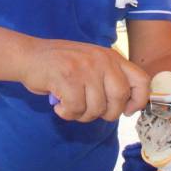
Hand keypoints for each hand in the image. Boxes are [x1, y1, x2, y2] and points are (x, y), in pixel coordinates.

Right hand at [20, 39, 149, 121]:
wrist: (29, 55)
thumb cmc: (61, 64)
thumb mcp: (92, 63)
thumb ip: (111, 78)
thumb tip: (130, 106)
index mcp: (112, 57)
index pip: (141, 80)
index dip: (139, 100)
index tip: (127, 111)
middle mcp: (102, 60)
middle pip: (119, 99)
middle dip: (106, 113)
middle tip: (90, 111)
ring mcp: (85, 67)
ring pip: (96, 108)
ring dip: (82, 115)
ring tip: (70, 105)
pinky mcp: (68, 78)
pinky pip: (76, 109)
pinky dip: (66, 113)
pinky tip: (58, 104)